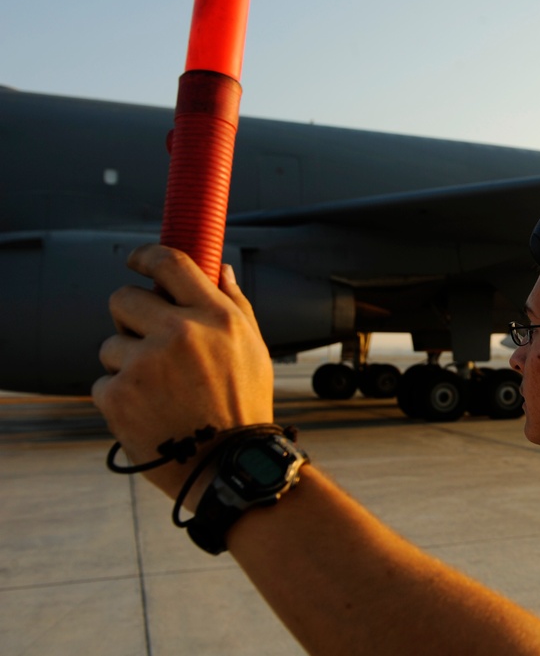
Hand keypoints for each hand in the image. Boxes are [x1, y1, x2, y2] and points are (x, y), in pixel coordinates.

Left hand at [92, 245, 273, 499]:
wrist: (230, 464)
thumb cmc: (244, 405)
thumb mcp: (253, 348)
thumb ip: (235, 303)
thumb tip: (219, 268)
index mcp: (215, 316)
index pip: (170, 262)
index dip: (146, 256)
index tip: (136, 261)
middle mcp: (180, 332)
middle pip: (125, 298)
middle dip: (130, 316)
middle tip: (146, 340)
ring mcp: (145, 363)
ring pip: (111, 344)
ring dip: (127, 363)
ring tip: (158, 391)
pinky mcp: (119, 394)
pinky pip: (105, 381)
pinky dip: (121, 396)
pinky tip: (149, 412)